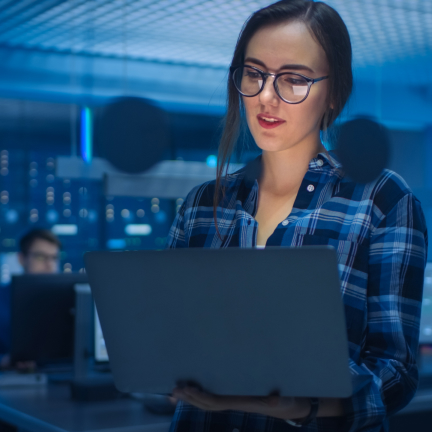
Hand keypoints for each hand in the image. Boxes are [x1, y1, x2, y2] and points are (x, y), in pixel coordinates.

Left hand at [172, 385, 298, 418]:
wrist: (285, 406)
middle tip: (174, 390)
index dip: (201, 397)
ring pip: (207, 403)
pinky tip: (190, 391)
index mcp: (239, 402)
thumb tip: (275, 399)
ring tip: (176, 392)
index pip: (216, 402)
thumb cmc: (284, 399)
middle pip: (206, 404)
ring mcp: (231, 402)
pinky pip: (212, 399)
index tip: (189, 389)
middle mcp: (232, 404)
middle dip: (190, 398)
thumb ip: (279, 398)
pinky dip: (199, 396)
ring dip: (191, 398)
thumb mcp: (284, 398)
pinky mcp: (231, 398)